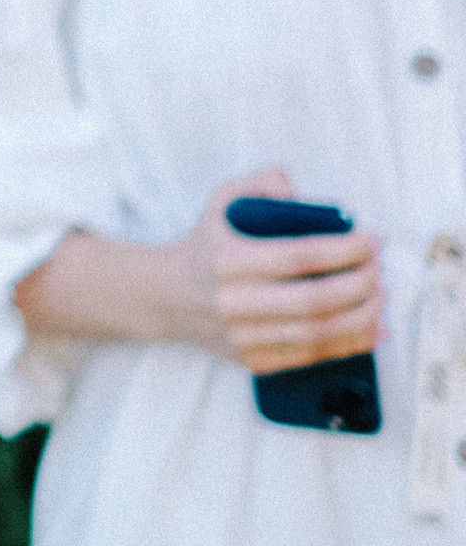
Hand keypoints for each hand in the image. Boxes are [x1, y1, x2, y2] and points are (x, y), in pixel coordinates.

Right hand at [156, 169, 382, 373]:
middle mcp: (233, 303)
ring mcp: (242, 337)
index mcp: (227, 260)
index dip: (343, 249)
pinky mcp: (252, 361)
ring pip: (316, 334)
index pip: (298, 256)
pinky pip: (309, 357)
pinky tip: (370, 329)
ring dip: (361, 317)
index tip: (369, 240)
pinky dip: (348, 345)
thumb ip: (262, 184)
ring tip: (379, 296)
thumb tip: (299, 194)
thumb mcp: (222, 201)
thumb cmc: (207, 244)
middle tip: (378, 269)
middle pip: (313, 300)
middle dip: (359, 284)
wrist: (166, 296)